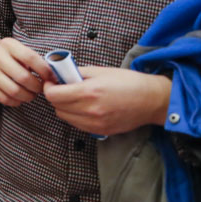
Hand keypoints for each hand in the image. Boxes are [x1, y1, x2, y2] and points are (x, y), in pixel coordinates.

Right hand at [0, 38, 55, 105]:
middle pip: (23, 77)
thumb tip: (52, 76)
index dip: (44, 71)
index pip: (31, 58)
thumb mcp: (15, 49)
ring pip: (14, 91)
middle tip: (41, 89)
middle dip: (37, 87)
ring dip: (27, 96)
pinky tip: (19, 98)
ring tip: (31, 95)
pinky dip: (15, 102)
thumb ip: (31, 59)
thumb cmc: (4, 54)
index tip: (51, 78)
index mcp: (7, 44)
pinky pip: (3, 98)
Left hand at [44, 66, 171, 135]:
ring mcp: (95, 123)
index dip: (48, 87)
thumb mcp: (101, 71)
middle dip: (55, 96)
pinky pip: (76, 124)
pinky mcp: (100, 131)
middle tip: (61, 87)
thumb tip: (59, 74)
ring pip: (64, 117)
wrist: (152, 100)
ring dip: (63, 106)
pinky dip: (74, 115)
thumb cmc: (129, 82)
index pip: (53, 95)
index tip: (52, 82)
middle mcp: (90, 110)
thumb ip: (77, 73)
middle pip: (56, 106)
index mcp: (89, 92)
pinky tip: (82, 107)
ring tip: (73, 97)